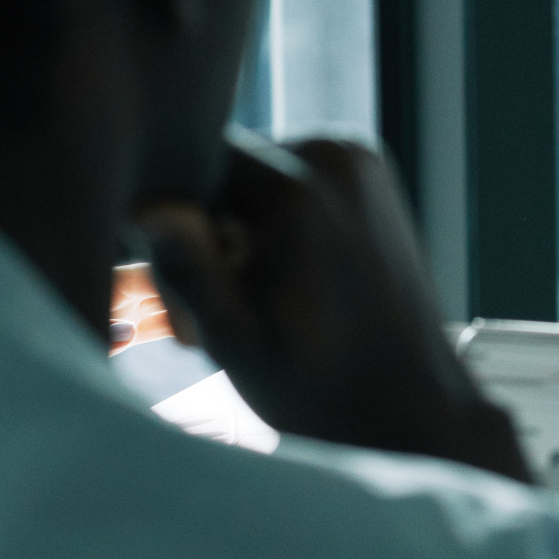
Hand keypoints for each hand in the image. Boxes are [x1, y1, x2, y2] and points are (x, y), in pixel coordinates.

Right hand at [138, 133, 532, 484]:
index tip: (195, 286)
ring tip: (265, 301)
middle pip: (225, 170)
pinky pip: (295, 184)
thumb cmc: (321, 388)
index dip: (176, 223)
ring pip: (256, 178)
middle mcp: (335, 155)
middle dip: (210, 230)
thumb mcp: (235, 342)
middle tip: (229, 308)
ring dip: (243, 231)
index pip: (190, 165)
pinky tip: (294, 282)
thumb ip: (186, 268)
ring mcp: (361, 160)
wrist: (413, 403)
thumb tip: (145, 205)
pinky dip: (281, 225)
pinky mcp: (371, 175)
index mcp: (298, 190)